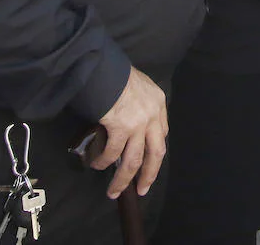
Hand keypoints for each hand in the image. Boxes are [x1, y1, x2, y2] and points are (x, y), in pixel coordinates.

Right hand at [94, 67, 167, 197]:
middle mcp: (153, 114)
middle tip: (142, 189)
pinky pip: (113, 153)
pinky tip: (97, 165)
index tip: (149, 162)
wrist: (102, 66)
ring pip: (134, 160)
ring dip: (123, 179)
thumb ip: (138, 102)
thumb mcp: (136, 84)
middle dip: (149, 174)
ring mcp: (138, 122)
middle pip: (156, 153)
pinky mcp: (121, 127)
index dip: (154, 150)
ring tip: (114, 191)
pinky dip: (104, 162)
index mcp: (158, 102)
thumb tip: (128, 118)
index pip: (162, 133)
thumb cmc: (114, 73)